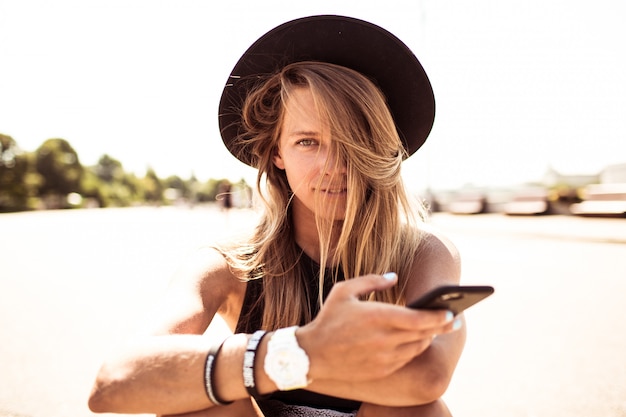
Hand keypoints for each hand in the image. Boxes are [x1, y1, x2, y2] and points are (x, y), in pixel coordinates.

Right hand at [296, 273, 456, 382]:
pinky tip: (416, 341)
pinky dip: (414, 349)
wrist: (313, 354)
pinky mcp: (382, 369)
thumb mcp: (345, 291)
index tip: (450, 311)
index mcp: (377, 316)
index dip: (438, 316)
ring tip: (435, 328)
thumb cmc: (329, 319)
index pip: (418, 318)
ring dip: (428, 337)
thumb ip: (372, 281)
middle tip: (454, 320)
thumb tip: (394, 276)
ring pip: (417, 347)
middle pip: (423, 333)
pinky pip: (406, 358)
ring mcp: (384, 356)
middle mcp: (384, 338)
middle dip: (442, 326)